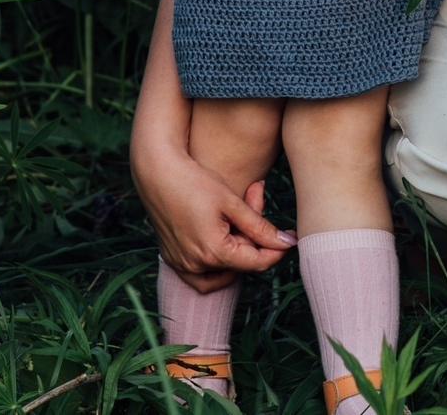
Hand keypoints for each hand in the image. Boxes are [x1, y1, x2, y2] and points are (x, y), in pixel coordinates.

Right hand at [131, 142, 294, 288]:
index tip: (289, 236)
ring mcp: (182, 265)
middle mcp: (196, 265)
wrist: (157, 171)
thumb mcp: (232, 203)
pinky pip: (201, 274)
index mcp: (214, 252)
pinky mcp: (173, 259)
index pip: (257, 263)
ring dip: (236, 249)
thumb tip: (288, 242)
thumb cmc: (195, 182)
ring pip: (223, 270)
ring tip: (237, 217)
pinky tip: (222, 237)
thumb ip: (260, 227)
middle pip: (240, 261)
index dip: (277, 250)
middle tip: (254, 195)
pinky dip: (216, 263)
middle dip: (253, 235)